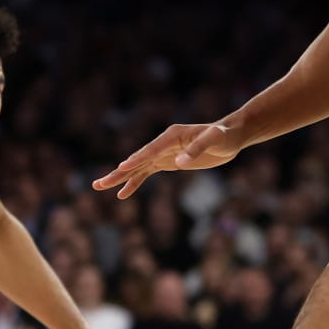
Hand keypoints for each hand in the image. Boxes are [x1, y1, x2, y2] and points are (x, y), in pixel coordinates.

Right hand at [92, 122, 244, 199]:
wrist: (230, 137)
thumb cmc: (223, 136)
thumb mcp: (215, 140)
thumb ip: (196, 149)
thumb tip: (178, 163)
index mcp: (172, 135)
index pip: (151, 149)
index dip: (138, 158)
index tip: (123, 167)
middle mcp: (163, 143)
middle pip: (137, 159)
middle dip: (118, 172)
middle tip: (99, 184)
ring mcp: (163, 153)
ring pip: (137, 168)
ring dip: (119, 178)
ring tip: (99, 186)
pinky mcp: (167, 162)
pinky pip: (146, 173)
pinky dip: (134, 182)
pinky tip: (122, 194)